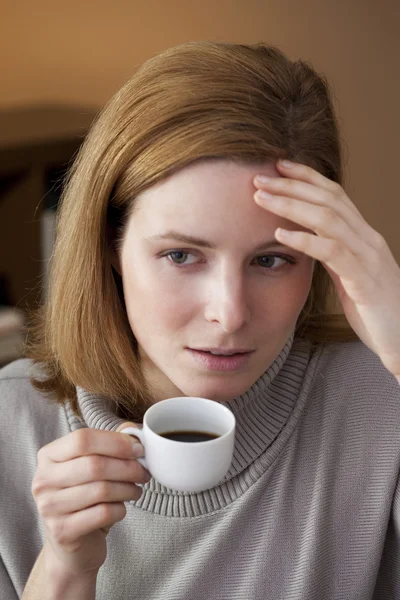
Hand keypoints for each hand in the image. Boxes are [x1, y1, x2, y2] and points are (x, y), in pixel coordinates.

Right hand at [32, 424, 149, 575]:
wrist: (72, 545)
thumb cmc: (85, 497)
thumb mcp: (92, 465)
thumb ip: (111, 443)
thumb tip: (134, 431)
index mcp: (49, 455)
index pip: (82, 439)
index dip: (115, 442)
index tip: (138, 449)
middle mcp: (43, 480)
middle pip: (94, 465)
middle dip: (127, 467)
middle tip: (144, 472)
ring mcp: (49, 507)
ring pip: (101, 490)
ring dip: (128, 489)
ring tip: (136, 489)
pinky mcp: (62, 531)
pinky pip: (102, 514)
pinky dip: (120, 509)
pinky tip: (121, 508)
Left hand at [253, 159, 399, 377]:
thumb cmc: (374, 309)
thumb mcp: (349, 274)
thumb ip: (332, 253)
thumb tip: (307, 237)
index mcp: (362, 235)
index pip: (334, 194)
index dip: (306, 177)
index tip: (278, 166)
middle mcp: (367, 239)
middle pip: (328, 198)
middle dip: (292, 184)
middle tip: (259, 177)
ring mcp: (368, 257)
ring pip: (328, 218)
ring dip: (291, 205)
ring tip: (261, 198)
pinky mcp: (364, 279)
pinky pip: (332, 252)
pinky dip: (304, 239)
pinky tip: (280, 234)